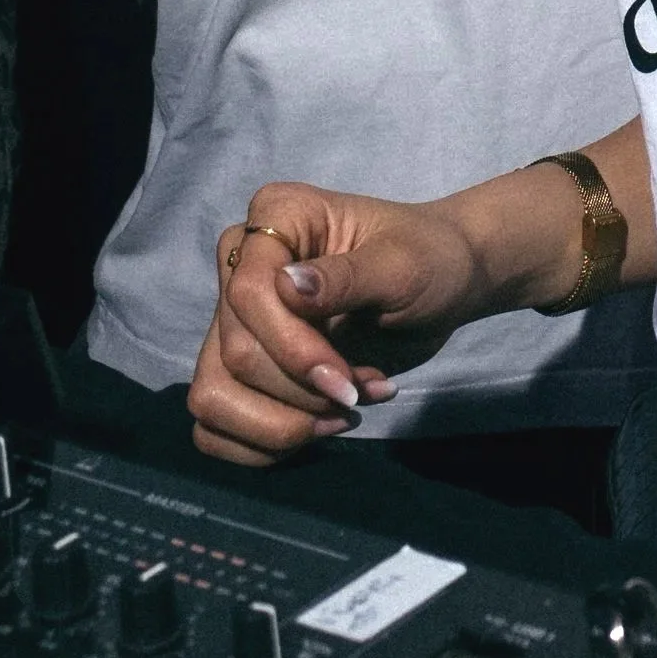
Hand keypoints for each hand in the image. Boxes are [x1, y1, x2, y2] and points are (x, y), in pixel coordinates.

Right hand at [188, 185, 486, 465]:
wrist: (443, 286)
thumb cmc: (429, 261)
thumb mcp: (403, 266)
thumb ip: (348, 276)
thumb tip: (287, 287)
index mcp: (276, 216)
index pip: (248, 294)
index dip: (291, 350)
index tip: (346, 384)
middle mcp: (241, 262)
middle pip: (235, 353)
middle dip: (300, 392)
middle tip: (357, 395)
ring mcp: (234, 317)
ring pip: (213, 395)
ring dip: (280, 425)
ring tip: (344, 412)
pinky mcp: (240, 365)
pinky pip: (216, 424)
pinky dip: (268, 442)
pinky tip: (322, 424)